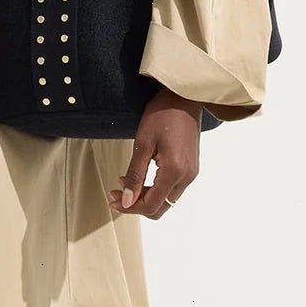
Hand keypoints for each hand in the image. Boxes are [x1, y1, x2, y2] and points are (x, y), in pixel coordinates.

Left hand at [110, 88, 203, 216]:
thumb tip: (127, 201)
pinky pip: (172, 189)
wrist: (184, 98)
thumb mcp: (142, 144)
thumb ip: (135, 175)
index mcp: (174, 171)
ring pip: (166, 200)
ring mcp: (191, 173)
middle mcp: (186, 176)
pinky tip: (141, 177)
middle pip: (160, 208)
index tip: (114, 200)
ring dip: (145, 197)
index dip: (130, 208)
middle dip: (136, 205)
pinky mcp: (191, 168)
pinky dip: (155, 188)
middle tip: (117, 194)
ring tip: (125, 183)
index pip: (151, 205)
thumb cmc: (163, 114)